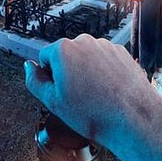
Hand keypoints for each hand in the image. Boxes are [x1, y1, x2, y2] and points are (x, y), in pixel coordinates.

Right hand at [24, 34, 158, 143]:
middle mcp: (84, 41)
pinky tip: (109, 91)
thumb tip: (28, 67)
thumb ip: (34, 81)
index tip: (62, 93)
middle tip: (79, 97)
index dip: (50, 78)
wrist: (133, 119)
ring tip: (96, 95)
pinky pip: (105, 60)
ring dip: (87, 72)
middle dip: (69, 73)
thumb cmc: (94, 113)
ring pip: (87, 58)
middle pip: (66, 56)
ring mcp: (105, 46)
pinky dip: (105, 72)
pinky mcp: (121, 52)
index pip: (45, 58)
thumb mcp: (53, 102)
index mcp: (63, 49)